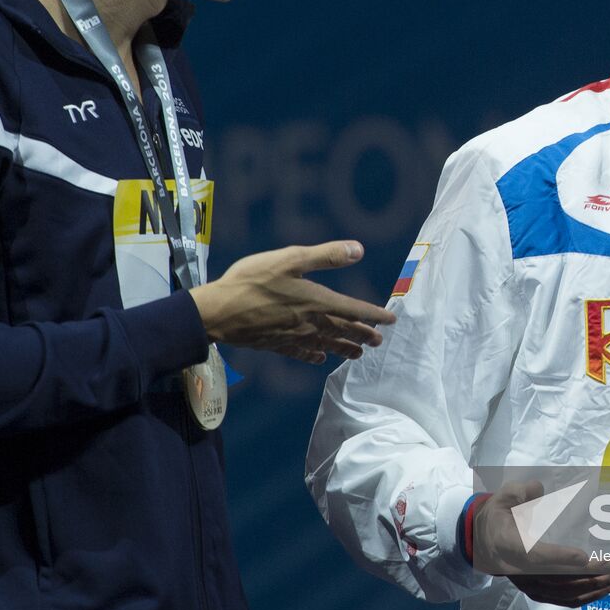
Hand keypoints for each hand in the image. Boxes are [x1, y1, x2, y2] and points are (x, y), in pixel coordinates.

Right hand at [190, 241, 395, 364]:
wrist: (219, 312)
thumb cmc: (252, 280)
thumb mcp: (290, 259)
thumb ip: (326, 255)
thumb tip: (358, 250)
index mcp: (317, 301)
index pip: (353, 310)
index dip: (373, 314)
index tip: (390, 320)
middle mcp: (309, 322)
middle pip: (342, 331)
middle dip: (362, 335)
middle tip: (379, 342)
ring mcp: (293, 336)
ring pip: (326, 345)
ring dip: (344, 349)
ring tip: (357, 354)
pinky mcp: (276, 343)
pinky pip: (302, 353)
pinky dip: (314, 356)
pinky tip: (319, 359)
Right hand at [472, 481, 609, 607]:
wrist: (483, 543)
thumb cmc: (497, 517)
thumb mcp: (502, 498)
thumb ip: (518, 492)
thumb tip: (537, 488)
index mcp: (508, 546)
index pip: (534, 556)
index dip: (559, 558)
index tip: (584, 556)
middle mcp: (519, 571)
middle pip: (558, 580)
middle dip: (590, 575)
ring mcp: (529, 586)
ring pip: (565, 594)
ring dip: (594, 588)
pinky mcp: (538, 592)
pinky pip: (564, 600)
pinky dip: (587, 597)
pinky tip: (605, 588)